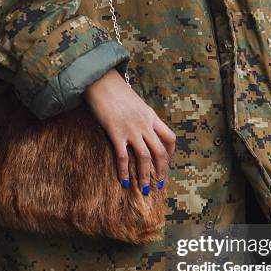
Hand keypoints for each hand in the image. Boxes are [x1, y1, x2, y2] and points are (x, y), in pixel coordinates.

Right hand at [83, 68, 175, 193]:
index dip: (170, 153)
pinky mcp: (116, 133)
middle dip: (161, 170)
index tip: (166, 163)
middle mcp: (144, 124)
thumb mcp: (135, 102)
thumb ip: (141, 116)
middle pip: (160, 152)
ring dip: (145, 176)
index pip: (169, 137)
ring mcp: (131, 129)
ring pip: (145, 158)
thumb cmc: (114, 90)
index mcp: (151, 116)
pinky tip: (124, 181)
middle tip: (159, 184)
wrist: (100, 80)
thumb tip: (141, 127)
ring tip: (145, 189)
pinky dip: (124, 171)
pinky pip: (123, 157)